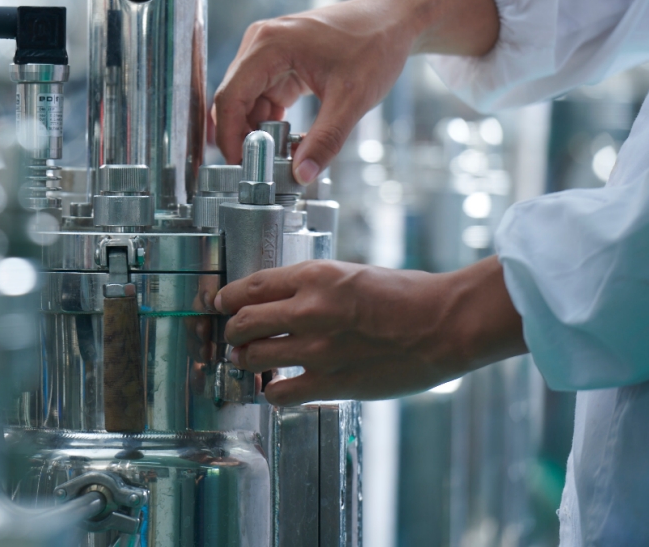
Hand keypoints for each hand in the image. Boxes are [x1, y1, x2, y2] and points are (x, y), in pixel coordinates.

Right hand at [211, 0, 498, 181]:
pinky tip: (290, 139)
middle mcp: (260, 43)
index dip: (229, 136)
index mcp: (269, 45)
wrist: (396, 18)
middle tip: (262, 168)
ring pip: (247, 101)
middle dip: (244, 136)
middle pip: (234, 100)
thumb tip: (302, 175)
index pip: (230, 98)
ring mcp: (268, 51)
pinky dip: (271, 120)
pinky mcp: (279, 60)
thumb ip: (325, 140)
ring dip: (259, 130)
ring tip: (281, 156)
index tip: (241, 166)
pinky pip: (263, 96)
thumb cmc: (375, 46)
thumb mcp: (352, 99)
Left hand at [214, 256, 525, 404]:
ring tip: (247, 361)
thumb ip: (312, 287)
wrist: (445, 323)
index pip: (250, 287)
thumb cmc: (406, 295)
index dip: (227, 298)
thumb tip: (280, 301)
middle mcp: (309, 310)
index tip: (221, 304)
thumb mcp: (350, 274)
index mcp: (314, 276)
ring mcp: (318, 349)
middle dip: (231, 332)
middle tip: (232, 336)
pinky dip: (270, 391)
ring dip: (245, 360)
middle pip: (243, 323)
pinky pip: (279, 392)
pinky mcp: (332, 382)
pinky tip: (275, 387)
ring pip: (254, 357)